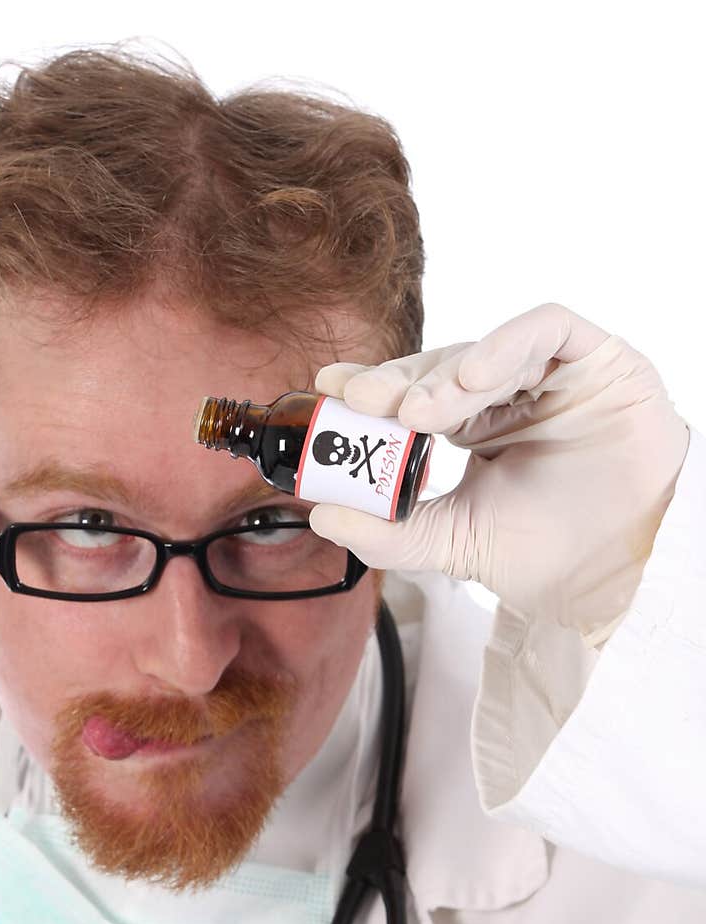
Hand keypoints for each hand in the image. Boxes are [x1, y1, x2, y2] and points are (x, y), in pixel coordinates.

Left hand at [310, 303, 690, 643]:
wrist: (620, 575)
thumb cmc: (549, 553)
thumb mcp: (455, 544)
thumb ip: (392, 534)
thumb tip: (321, 516)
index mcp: (476, 428)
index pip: (415, 394)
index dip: (373, 388)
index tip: (330, 391)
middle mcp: (510, 395)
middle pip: (442, 368)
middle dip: (399, 381)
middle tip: (362, 398)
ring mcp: (553, 375)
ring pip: (486, 351)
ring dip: (444, 376)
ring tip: (418, 412)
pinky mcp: (597, 359)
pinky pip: (547, 330)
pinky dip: (504, 346)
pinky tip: (471, 378)